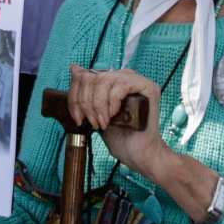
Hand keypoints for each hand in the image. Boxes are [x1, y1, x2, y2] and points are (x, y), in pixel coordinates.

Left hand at [67, 64, 169, 178]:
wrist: (139, 154)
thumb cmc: (120, 137)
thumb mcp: (95, 114)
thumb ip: (86, 93)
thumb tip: (74, 68)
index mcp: (112, 81)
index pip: (85, 75)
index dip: (76, 96)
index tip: (78, 117)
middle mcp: (124, 77)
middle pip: (93, 77)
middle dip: (86, 102)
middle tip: (93, 122)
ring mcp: (137, 81)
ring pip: (105, 79)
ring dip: (99, 104)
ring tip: (104, 122)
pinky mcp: (148, 88)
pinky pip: (122, 84)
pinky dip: (113, 101)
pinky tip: (114, 115)